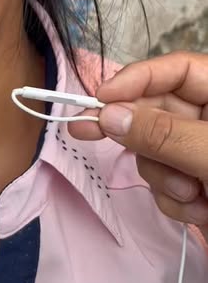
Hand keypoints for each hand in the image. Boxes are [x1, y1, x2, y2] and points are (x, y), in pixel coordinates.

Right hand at [69, 52, 207, 235]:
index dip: (136, 80)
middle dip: (144, 139)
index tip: (100, 99)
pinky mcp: (202, 186)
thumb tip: (111, 114)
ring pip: (156, 153)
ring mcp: (206, 155)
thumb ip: (164, 135)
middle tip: (87, 133)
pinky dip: (177, 201)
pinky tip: (201, 212)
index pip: (175, 70)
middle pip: (157, 112)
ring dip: (164, 178)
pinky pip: (167, 185)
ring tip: (192, 195)